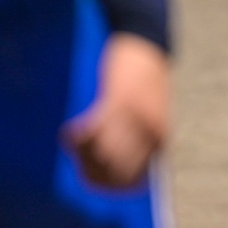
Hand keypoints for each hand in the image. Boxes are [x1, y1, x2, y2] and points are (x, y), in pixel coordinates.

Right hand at [61, 32, 171, 191]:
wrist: (146, 42)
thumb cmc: (145, 80)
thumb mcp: (151, 114)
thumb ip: (140, 141)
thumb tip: (116, 166)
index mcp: (159, 140)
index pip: (133, 180)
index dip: (109, 186)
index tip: (90, 178)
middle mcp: (150, 133)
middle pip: (115, 171)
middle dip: (91, 172)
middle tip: (77, 160)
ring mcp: (135, 118)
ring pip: (102, 153)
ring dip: (81, 155)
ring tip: (72, 144)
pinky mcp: (119, 100)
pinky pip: (93, 128)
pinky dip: (78, 136)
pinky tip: (68, 133)